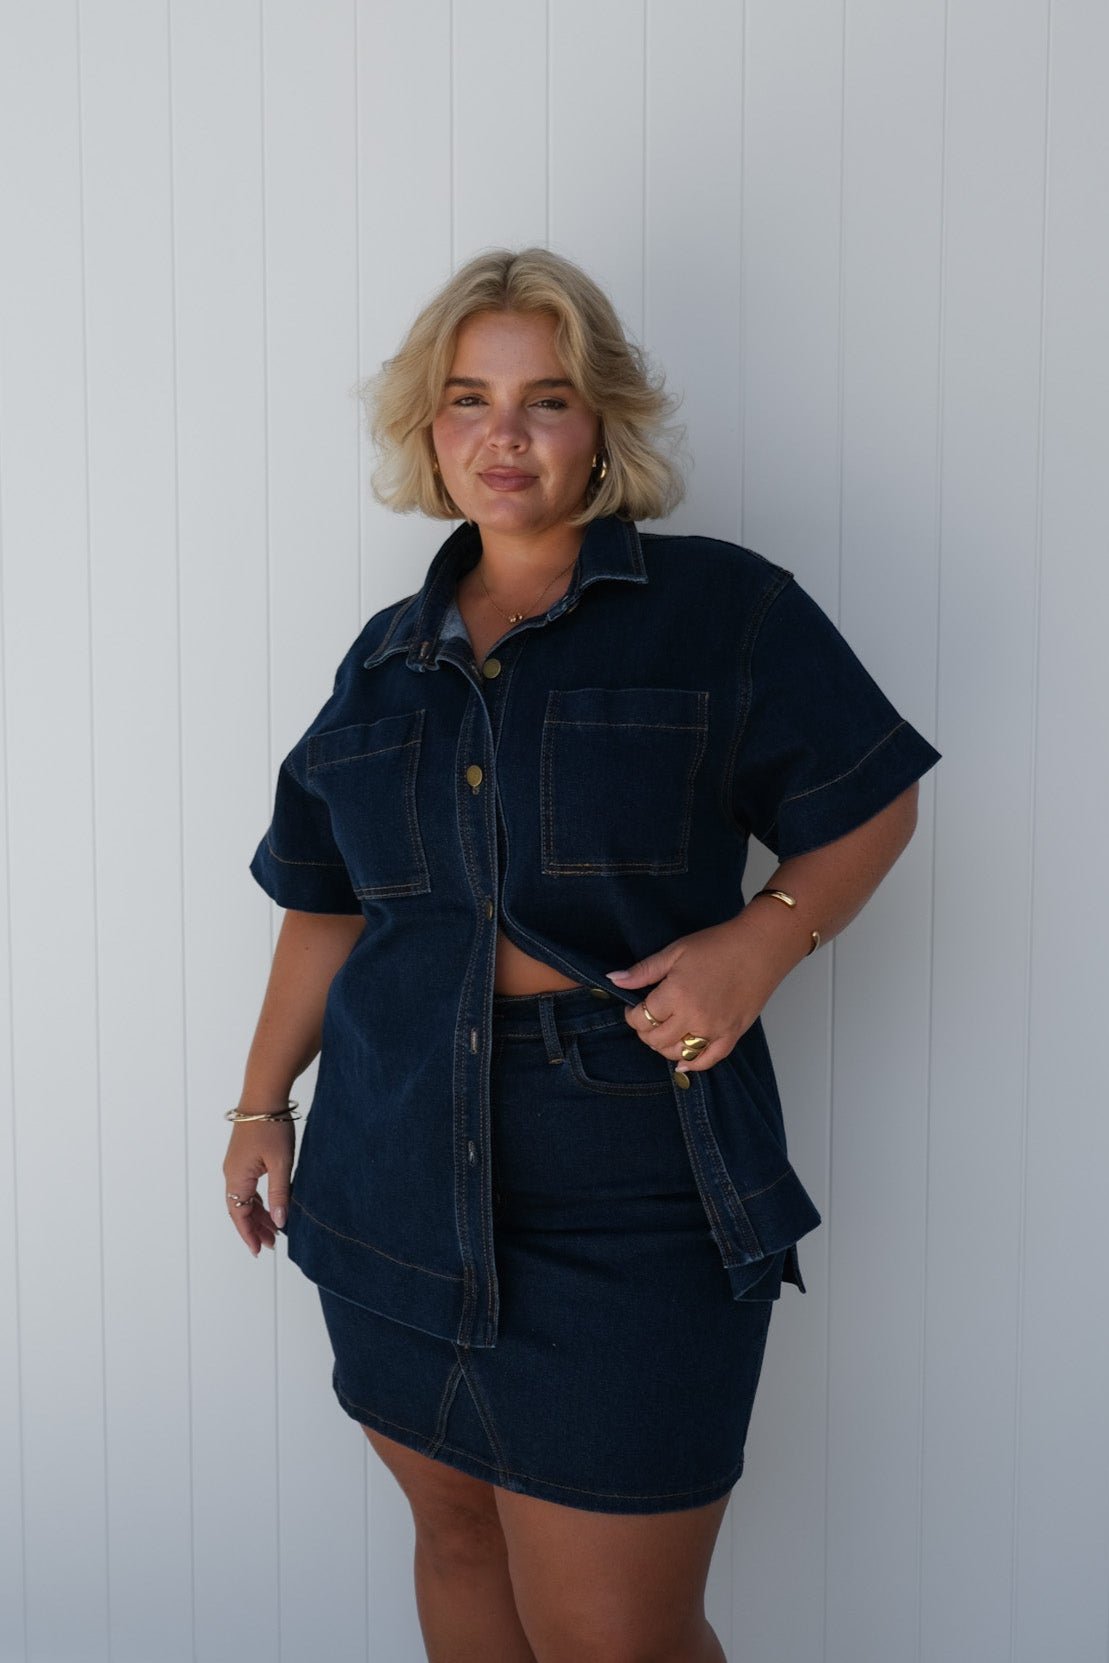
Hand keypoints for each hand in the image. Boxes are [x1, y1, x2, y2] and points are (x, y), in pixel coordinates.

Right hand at [222, 1120, 294, 1255]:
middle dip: (255, 1228)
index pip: (240, 1216)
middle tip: (272, 1244)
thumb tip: (280, 1222)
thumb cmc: (271, 1128)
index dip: (250, 1235)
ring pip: (244, 1198)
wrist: (263, 1096)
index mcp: (237, 1178)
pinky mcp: (243, 1157)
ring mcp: (235, 1165)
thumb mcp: (280, 1164)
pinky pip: (247, 1187)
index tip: (259, 1251)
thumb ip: (279, 1194)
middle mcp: (231, 1174)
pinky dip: (258, 1199)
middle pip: (240, 1210)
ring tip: (273, 1229)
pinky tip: (270, 1205)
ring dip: (257, 1214)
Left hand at [606, 913, 798, 1072]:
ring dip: (664, 1047)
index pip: (641, 1018)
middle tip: (647, 1019)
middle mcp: (693, 1017)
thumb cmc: (718, 945)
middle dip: (644, 1032)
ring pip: (677, 1054)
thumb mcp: (675, 952)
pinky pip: (708, 1060)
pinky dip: (692, 1064)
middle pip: (656, 1040)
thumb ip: (643, 970)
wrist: (760, 947)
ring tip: (663, 1032)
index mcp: (676, 994)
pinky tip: (682, 1062)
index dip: (631, 1015)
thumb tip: (613, 979)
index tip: (633, 1007)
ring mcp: (714, 1030)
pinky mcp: (732, 1035)